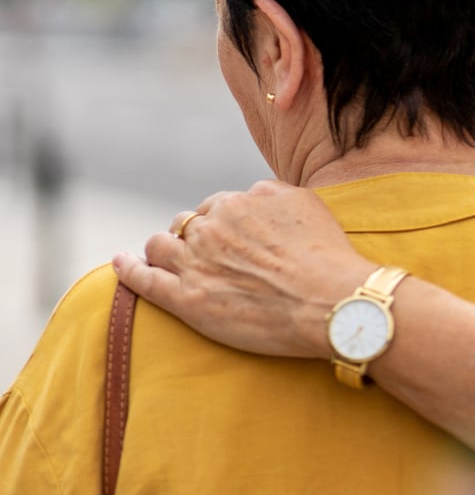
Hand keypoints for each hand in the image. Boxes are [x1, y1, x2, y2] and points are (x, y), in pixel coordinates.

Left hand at [112, 180, 373, 359]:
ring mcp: (195, 262)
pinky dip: (128, 269)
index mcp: (239, 202)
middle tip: (212, 256)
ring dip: (164, 249)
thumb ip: (273, 193)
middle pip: (187, 224)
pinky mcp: (186, 298)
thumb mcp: (306, 204)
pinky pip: (144, 279)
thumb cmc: (328, 256)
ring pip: (160, 245)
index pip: (218, 206)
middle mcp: (212, 226)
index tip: (234, 239)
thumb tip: (255, 195)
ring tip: (170, 261)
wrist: (332, 300)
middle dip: (193, 235)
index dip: (224, 222)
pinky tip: (121, 263)